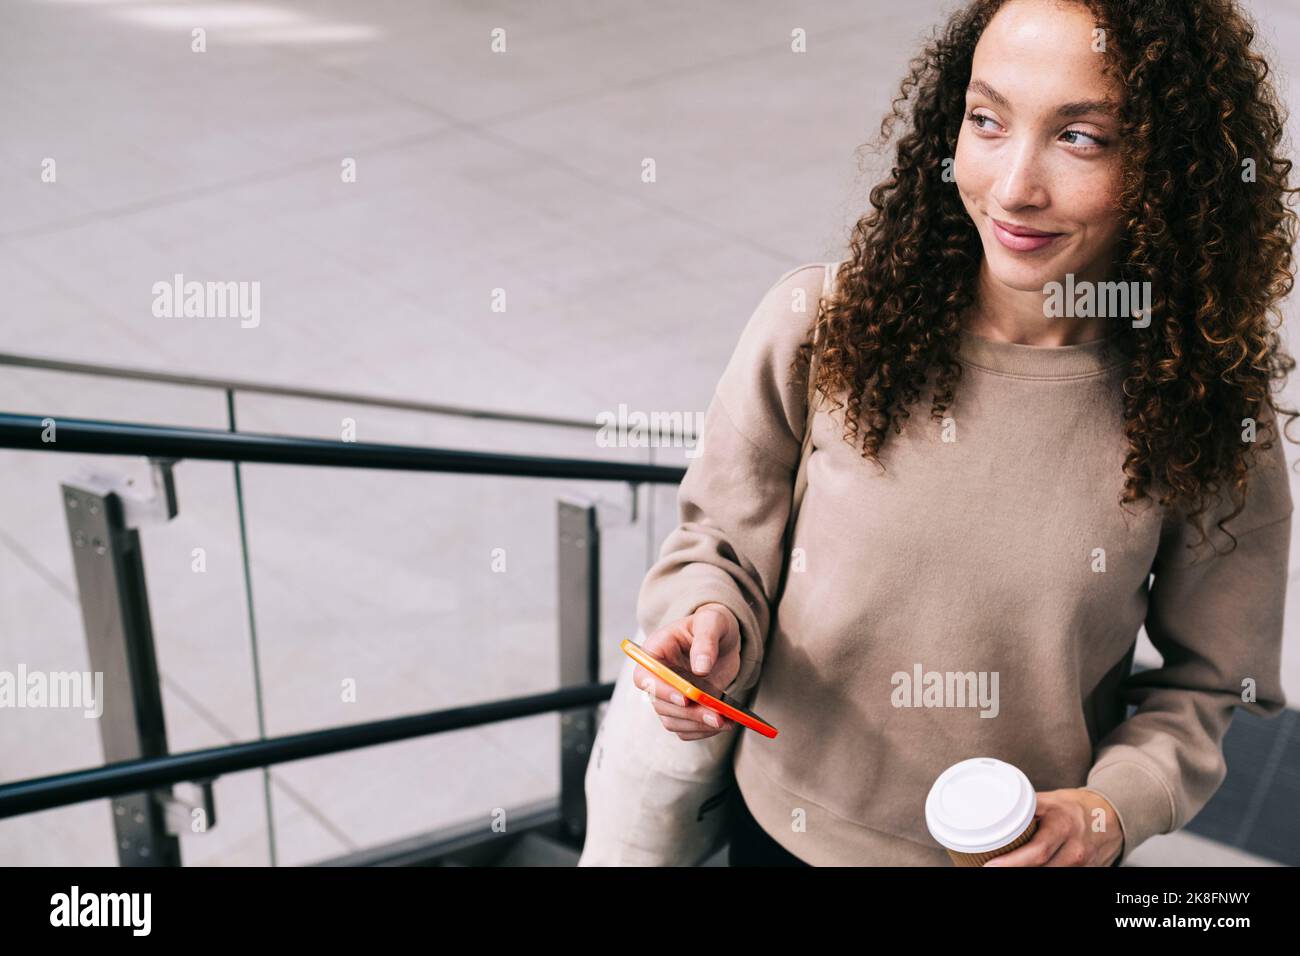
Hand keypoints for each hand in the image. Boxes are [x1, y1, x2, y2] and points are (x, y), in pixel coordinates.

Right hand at [634, 602, 740, 740]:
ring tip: (726, 721)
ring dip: (698, 725)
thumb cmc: (712, 624)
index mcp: (655, 651)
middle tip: (717, 717)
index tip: (685, 698)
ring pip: (672, 720)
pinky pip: (685, 729)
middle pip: (660, 704)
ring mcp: (668, 695)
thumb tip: (701, 668)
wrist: (722, 639)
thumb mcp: (711, 621)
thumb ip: (705, 641)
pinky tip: (725, 723)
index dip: (661, 690)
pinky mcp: (682, 709)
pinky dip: (703, 731)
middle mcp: (657, 677)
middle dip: (689, 713)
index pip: (645, 677)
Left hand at [982, 788, 1123, 866]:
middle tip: (992, 868)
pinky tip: (1031, 869)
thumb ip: (1025, 807)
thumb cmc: (1073, 806)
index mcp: (1063, 825)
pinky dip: (1045, 873)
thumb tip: (992, 809)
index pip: (1037, 851)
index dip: (1012, 862)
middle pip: (1043, 868)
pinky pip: (1063, 876)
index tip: (990, 865)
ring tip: (1007, 867)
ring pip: (1052, 875)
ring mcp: (1084, 864)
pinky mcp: (1089, 872)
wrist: (1109, 815)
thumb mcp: (1049, 800)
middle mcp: (1075, 848)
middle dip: (1015, 870)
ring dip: (1029, 873)